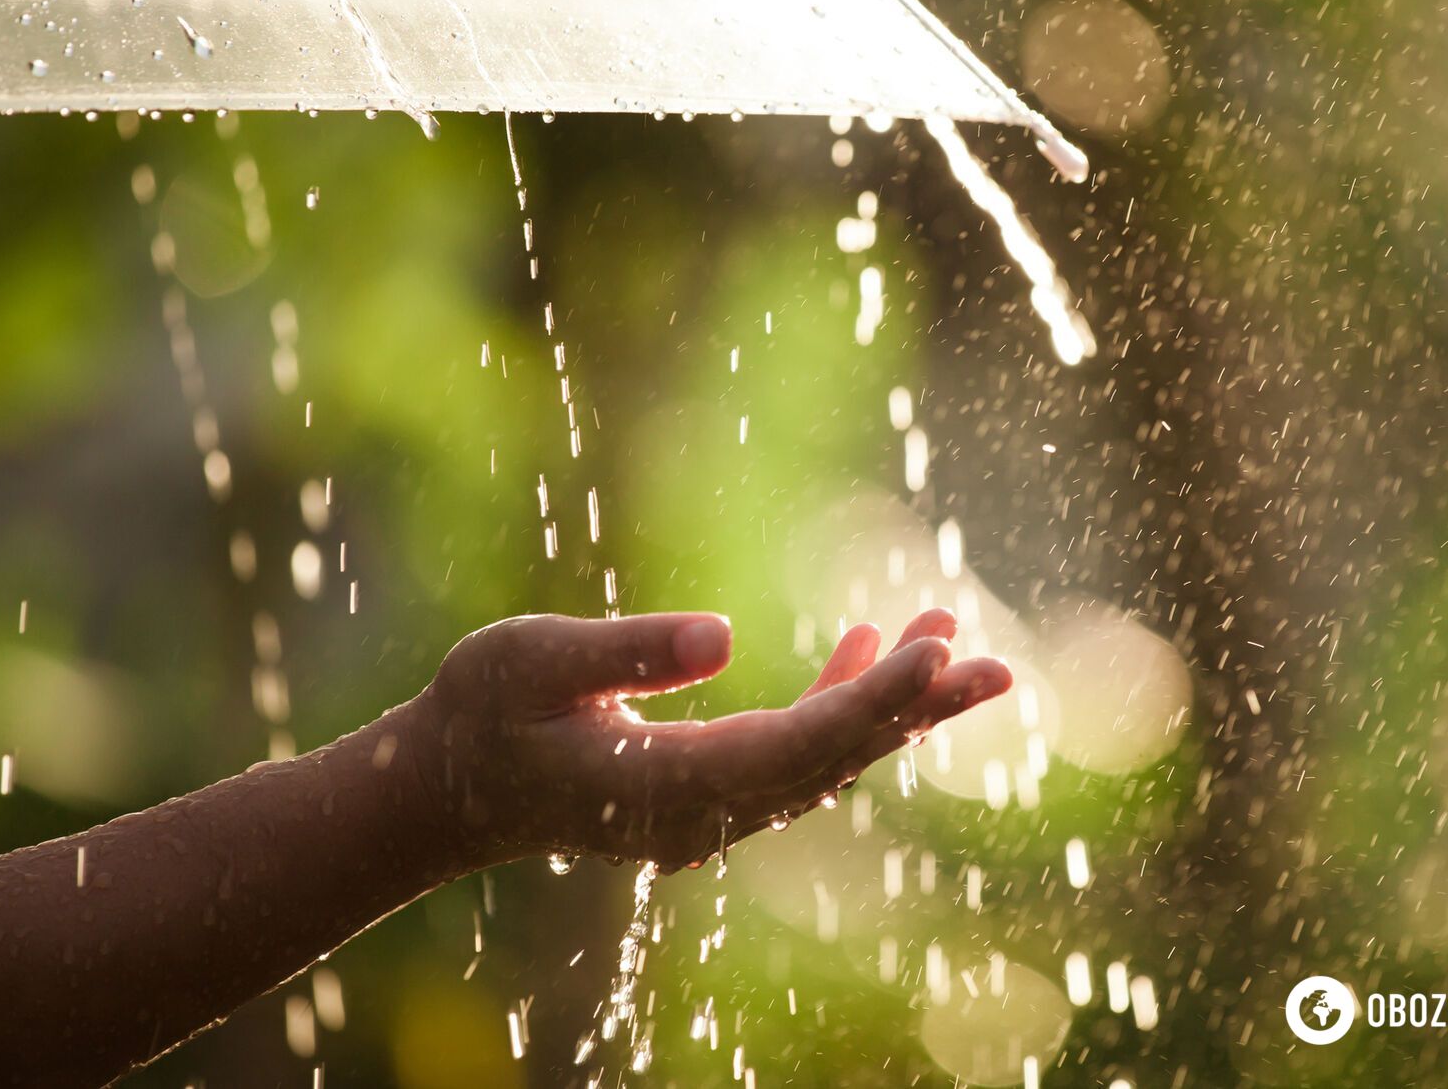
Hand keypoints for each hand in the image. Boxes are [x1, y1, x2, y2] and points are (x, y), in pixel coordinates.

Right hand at [406, 609, 1010, 869]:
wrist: (451, 785)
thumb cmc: (482, 712)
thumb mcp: (531, 663)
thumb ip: (624, 651)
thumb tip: (722, 634)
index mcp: (668, 786)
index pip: (795, 746)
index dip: (871, 701)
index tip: (935, 656)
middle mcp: (707, 813)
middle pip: (835, 759)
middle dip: (916, 709)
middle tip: (996, 664)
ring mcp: (714, 810)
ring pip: (830, 758)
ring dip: (894, 704)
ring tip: (954, 636)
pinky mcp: (713, 790)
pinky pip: (800, 752)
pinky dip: (844, 702)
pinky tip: (871, 644)